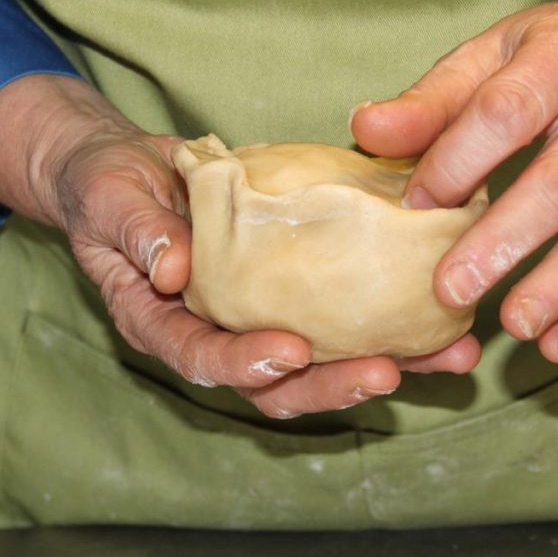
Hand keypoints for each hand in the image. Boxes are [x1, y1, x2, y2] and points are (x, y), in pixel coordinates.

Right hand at [0, 75, 479, 416]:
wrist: (134, 172)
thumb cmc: (111, 189)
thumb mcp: (111, 200)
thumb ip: (137, 231)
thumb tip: (173, 268)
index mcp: (162, 322)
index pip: (199, 357)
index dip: (244, 363)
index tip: (289, 353)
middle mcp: (216, 332)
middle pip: (272, 381)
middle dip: (329, 384)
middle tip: (384, 373)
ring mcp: (259, 316)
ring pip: (320, 360)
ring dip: (383, 363)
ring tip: (446, 359)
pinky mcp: (294, 291)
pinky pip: (341, 314)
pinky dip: (393, 323)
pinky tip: (445, 324)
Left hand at [352, 0, 557, 363]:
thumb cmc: (544, 54)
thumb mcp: (486, 56)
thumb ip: (428, 101)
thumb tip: (364, 129)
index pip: (511, 110)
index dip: (459, 160)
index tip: (415, 206)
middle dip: (508, 239)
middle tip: (452, 291)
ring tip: (514, 326)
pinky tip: (556, 343)